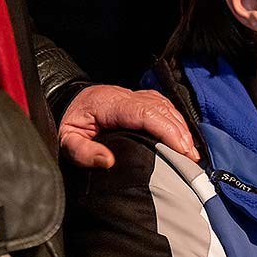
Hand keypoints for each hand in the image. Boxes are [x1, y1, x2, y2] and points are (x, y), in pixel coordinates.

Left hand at [59, 85, 199, 167]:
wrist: (66, 101)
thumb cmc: (68, 121)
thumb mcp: (67, 139)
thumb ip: (83, 152)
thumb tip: (108, 161)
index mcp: (111, 104)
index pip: (147, 113)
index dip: (168, 130)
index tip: (180, 149)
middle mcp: (128, 96)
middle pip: (162, 110)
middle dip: (180, 133)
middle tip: (191, 157)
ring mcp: (136, 96)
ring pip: (166, 107)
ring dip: (181, 128)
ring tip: (190, 151)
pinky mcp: (141, 99)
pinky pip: (164, 107)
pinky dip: (176, 121)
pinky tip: (182, 136)